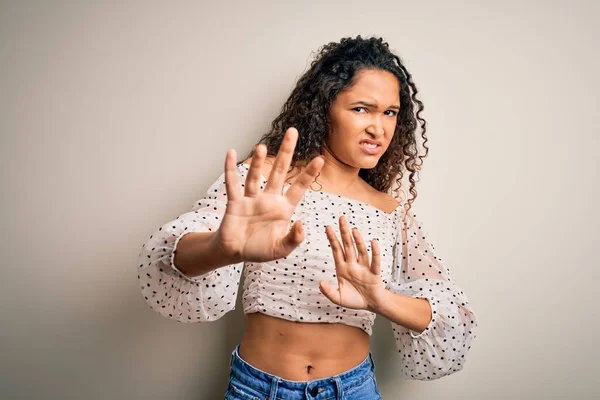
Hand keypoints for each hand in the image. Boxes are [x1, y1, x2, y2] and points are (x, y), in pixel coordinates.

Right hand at [216, 127, 323, 262]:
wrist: (235, 253)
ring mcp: (251, 199)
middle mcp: (268, 199)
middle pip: (280, 172)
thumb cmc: (259, 250)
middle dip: (286, 152)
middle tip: (293, 132)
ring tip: (262, 146)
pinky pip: (232, 184)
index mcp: (283, 209)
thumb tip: (301, 224)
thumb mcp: (281, 250)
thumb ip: (293, 239)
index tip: (320, 159)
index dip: (309, 174)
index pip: (299, 187)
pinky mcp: (235, 203)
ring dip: (258, 162)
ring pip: (256, 176)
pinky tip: (231, 153)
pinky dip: (230, 169)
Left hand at [320, 216, 386, 310]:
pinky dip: (374, 252)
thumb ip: (328, 291)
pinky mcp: (374, 273)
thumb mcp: (338, 298)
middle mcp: (353, 264)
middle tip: (341, 218)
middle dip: (344, 232)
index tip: (327, 227)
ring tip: (354, 230)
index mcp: (342, 268)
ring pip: (360, 251)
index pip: (336, 250)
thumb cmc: (354, 299)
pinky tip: (373, 242)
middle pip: (348, 245)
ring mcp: (364, 267)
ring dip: (358, 240)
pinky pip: (374, 261)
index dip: (332, 239)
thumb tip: (321, 283)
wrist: (371, 305)